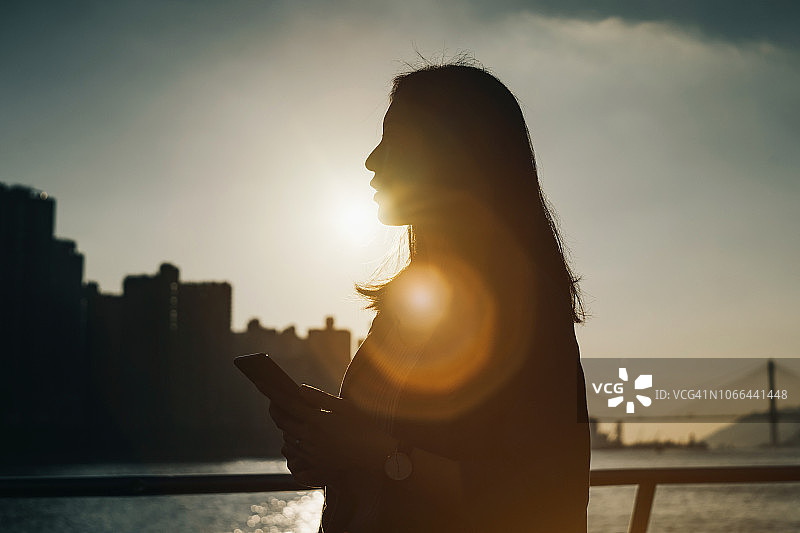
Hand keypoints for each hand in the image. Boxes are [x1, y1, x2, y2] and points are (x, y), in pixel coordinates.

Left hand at [269, 385, 397, 481]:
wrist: (375, 455)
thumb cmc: (363, 426)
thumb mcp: (345, 407)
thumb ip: (320, 398)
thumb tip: (298, 388)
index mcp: (317, 420)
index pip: (287, 402)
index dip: (271, 391)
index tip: (258, 380)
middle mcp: (311, 436)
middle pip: (282, 420)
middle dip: (273, 407)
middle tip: (268, 394)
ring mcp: (312, 451)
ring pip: (287, 435)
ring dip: (283, 422)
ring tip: (280, 410)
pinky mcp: (315, 462)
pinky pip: (296, 448)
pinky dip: (292, 437)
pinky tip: (295, 430)